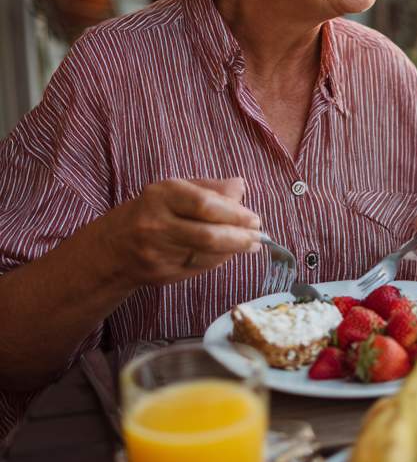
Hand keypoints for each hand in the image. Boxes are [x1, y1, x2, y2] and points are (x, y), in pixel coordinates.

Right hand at [101, 177, 262, 288]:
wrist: (114, 246)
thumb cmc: (155, 211)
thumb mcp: (178, 190)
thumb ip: (211, 188)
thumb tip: (240, 187)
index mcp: (162, 195)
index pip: (205, 205)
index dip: (235, 214)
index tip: (254, 219)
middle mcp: (155, 224)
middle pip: (208, 235)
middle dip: (239, 238)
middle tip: (256, 237)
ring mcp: (155, 252)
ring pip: (207, 255)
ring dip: (233, 250)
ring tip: (247, 244)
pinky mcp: (160, 274)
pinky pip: (200, 268)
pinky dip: (218, 260)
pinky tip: (226, 253)